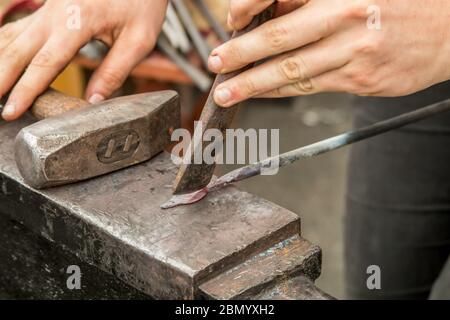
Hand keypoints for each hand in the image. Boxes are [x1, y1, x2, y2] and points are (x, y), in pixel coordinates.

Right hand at [0, 0, 167, 120]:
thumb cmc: (142, 3)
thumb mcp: (139, 39)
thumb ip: (115, 70)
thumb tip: (93, 101)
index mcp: (79, 21)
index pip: (46, 62)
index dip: (27, 90)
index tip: (12, 111)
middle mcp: (57, 13)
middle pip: (19, 49)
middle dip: (2, 78)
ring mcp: (49, 7)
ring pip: (13, 35)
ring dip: (0, 62)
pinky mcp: (50, 6)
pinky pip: (20, 26)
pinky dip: (5, 44)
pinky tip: (2, 58)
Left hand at [208, 0, 449, 106]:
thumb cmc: (399, 3)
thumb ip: (313, 0)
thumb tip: (267, 14)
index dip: (250, 6)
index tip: (230, 19)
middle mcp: (347, 15)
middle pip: (281, 36)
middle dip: (241, 52)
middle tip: (216, 62)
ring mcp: (355, 50)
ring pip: (292, 69)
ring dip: (254, 82)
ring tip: (227, 92)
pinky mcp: (361, 79)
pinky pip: (311, 86)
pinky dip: (281, 91)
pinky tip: (262, 94)